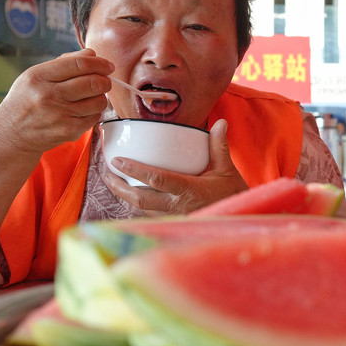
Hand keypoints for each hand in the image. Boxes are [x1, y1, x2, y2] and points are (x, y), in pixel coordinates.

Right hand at [0, 49, 113, 156]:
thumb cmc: (25, 101)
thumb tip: (91, 54)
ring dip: (101, 97)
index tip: (107, 65)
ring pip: (99, 101)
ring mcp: (60, 114)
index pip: (79, 64)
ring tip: (91, 96)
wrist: (11, 133)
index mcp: (39, 77)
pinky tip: (83, 110)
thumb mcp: (35, 76)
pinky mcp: (69, 130)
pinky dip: (94, 112)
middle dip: (105, 80)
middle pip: (93, 82)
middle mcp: (49, 95)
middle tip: (104, 81)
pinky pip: (95, 117)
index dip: (99, 63)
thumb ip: (64, 63)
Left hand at [102, 119, 248, 214]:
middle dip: (118, 186)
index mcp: (188, 190)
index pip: (156, 179)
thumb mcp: (227, 170)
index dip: (134, 170)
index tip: (117, 161)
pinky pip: (148, 213)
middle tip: (106, 172)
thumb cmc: (232, 194)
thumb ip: (219, 146)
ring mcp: (172, 216)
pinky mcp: (171, 222)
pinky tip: (129, 194)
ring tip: (112, 181)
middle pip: (139, 198)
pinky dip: (136, 203)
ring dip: (124, 195)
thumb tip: (220, 123)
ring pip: (140, 208)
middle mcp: (176, 206)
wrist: (238, 218)